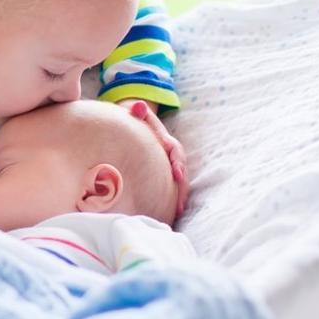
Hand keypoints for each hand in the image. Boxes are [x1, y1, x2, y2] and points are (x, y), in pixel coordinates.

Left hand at [116, 99, 189, 218]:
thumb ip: (139, 112)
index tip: (177, 174)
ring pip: (179, 181)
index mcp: (166, 141)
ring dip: (180, 196)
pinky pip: (172, 188)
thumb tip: (138, 105)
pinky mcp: (166, 175)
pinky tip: (174, 214)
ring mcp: (170, 165)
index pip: (175, 151)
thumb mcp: (138, 116)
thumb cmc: (137, 123)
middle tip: (179, 201)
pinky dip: (174, 199)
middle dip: (181, 185)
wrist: (138, 128)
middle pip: (180, 170)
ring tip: (179, 211)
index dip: (177, 162)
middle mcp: (171, 154)